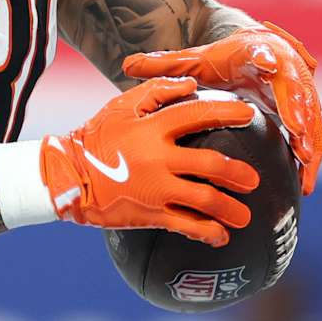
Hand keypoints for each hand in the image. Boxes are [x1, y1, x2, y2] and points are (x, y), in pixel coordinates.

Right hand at [39, 77, 259, 246]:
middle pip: (211, 164)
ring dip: (230, 209)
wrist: (67, 176)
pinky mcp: (151, 214)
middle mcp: (159, 158)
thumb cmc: (95, 137)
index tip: (250, 115)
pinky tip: (220, 236)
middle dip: (238, 173)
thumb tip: (190, 84)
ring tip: (245, 217)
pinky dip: (207, 232)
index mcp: (153, 128)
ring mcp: (156, 189)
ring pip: (204, 200)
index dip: (226, 113)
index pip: (197, 115)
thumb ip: (156, 91)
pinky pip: (186, 225)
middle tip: (254, 180)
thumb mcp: (120, 107)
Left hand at [122, 21, 321, 193]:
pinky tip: (304, 187)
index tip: (267, 66)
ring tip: (305, 171)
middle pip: (298, 88)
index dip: (267, 59)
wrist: (254, 54)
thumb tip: (126, 64)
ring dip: (311, 142)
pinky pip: (314, 137)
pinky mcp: (306, 114)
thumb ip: (165, 65)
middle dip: (300, 108)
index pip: (264, 52)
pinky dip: (311, 159)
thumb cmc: (223, 59)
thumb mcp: (195, 60)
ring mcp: (301, 93)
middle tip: (297, 130)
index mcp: (258, 51)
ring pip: (312, 117)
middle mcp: (286, 69)